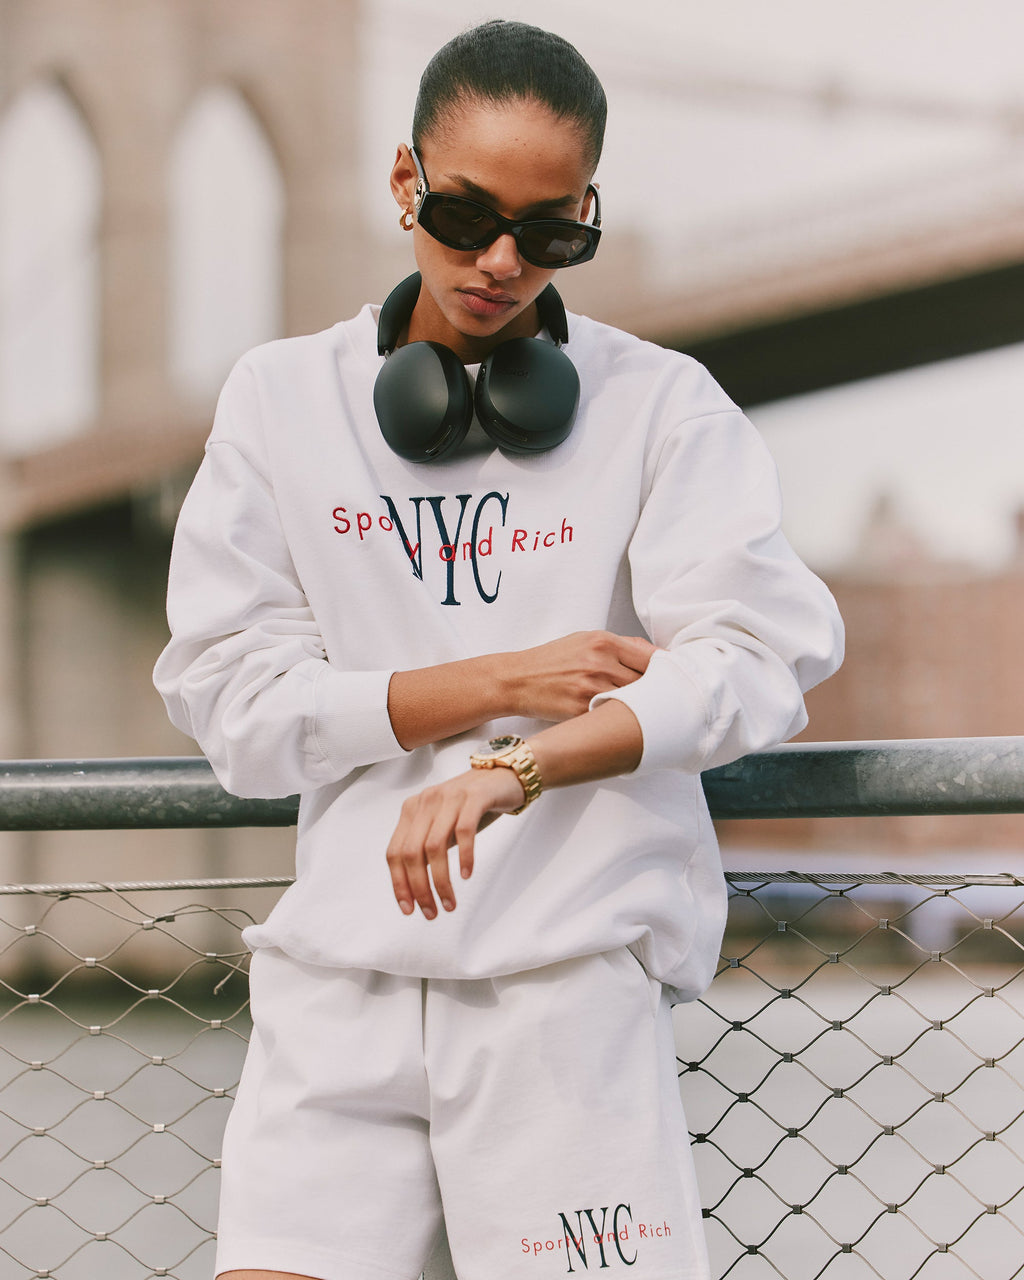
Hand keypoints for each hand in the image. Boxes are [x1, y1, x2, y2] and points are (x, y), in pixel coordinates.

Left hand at [386, 768, 525, 918]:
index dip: (399, 884)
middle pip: (411, 852)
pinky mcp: (474, 797)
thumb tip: (416, 888)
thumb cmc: (472, 806)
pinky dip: (463, 857)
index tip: (409, 909)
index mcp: (412, 809)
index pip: (394, 852)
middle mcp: (426, 801)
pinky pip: (463, 832)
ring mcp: (449, 797)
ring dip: (440, 881)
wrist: (503, 776)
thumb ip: (426, 847)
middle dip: (419, 888)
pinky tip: (466, 875)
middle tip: (432, 912)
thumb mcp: (442, 824)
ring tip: (450, 902)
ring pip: (434, 846)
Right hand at [507, 631, 655, 720]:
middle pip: (647, 681)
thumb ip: (622, 645)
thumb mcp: (585, 640)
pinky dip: (621, 720)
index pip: (652, 658)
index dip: (668, 672)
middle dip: (657, 692)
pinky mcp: (581, 710)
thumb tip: (657, 654)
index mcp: (603, 642)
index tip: (675, 680)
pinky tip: (623, 721)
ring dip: (642, 709)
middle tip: (664, 701)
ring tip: (645, 713)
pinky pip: (613, 717)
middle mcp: (599, 663)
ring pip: (634, 702)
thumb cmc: (552, 660)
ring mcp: (590, 688)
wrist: (517, 679)